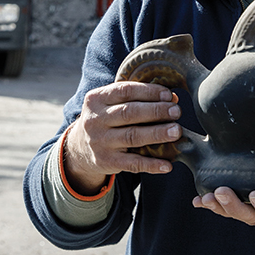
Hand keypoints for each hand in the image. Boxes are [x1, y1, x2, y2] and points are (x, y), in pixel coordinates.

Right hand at [63, 81, 181, 194]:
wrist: (78, 148)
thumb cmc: (105, 119)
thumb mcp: (111, 104)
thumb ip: (137, 98)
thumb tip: (172, 98)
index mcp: (97, 99)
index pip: (125, 90)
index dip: (149, 92)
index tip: (168, 95)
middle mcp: (96, 120)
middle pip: (129, 113)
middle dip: (156, 111)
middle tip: (176, 111)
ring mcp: (100, 142)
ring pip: (132, 136)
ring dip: (157, 134)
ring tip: (176, 131)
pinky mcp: (106, 161)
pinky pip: (132, 164)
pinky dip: (151, 164)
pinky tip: (167, 164)